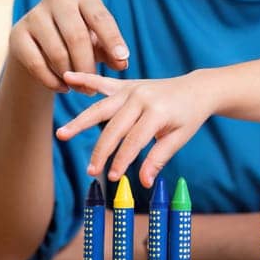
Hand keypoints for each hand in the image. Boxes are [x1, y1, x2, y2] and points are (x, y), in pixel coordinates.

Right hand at [8, 0, 129, 91]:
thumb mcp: (99, 43)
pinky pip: (37, 64)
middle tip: (94, 88)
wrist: (41, 44)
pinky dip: (52, 81)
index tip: (123, 59)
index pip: (101, 18)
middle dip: (87, 66)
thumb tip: (121, 64)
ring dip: (71, 76)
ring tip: (80, 88)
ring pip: (57, 53)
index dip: (113, 40)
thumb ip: (112, 52)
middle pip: (77, 37)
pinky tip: (63, 87)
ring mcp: (34, 15)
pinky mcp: (17, 34)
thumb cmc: (81, 41)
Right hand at [55, 71, 218, 186]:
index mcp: (157, 111)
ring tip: (62, 134)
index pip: (134, 140)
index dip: (122, 160)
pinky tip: (68, 77)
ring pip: (101, 107)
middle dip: (102, 151)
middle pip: (114, 127)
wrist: (197, 89)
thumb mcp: (179, 138)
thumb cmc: (189, 116)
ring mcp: (132, 88)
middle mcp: (142, 97)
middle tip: (91, 170)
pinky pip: (103, 83)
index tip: (112, 177)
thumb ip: (159, 158)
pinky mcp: (127, 84)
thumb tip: (144, 183)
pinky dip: (85, 79)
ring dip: (81, 121)